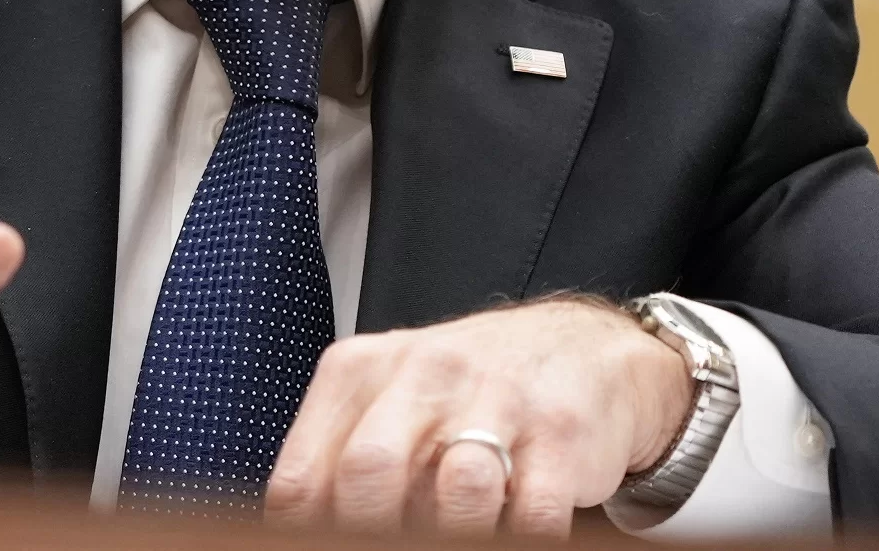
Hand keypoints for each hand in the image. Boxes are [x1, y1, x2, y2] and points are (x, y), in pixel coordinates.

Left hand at [266, 297, 692, 537]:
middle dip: (376, 532)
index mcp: (359, 370)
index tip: (326, 549)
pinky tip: (511, 525)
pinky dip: (519, 537)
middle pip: (368, 474)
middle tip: (399, 544)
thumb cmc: (463, 390)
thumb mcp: (384, 400)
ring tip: (460, 530)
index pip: (301, 478)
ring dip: (456, 534)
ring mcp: (495, 398)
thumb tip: (306, 530)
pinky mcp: (560, 434)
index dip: (311, 533)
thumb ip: (338, 461)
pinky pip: (533, 518)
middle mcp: (422, 373)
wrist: (577, 347)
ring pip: (457, 497)